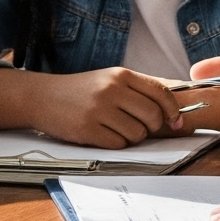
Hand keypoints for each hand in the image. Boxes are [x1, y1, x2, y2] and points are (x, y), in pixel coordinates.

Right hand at [0, 65, 187, 147]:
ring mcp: (99, 110)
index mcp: (121, 75)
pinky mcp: (88, 129)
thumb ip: (138, 90)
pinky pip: (118, 145)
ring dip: (131, 137)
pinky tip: (103, 134)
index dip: (173, 111)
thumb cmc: (82, 90)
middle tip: (139, 127)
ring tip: (115, 128)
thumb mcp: (110, 79)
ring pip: (137, 134)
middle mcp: (112, 90)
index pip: (160, 93)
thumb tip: (172, 111)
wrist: (43, 96)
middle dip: (151, 128)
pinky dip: (115, 144)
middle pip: (152, 117)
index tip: (176, 121)